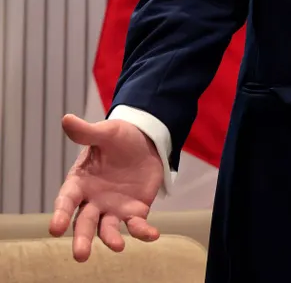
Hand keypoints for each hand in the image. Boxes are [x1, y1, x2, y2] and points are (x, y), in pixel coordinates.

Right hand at [48, 114, 162, 260]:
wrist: (145, 142)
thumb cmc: (119, 138)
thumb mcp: (106, 132)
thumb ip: (87, 132)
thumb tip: (67, 119)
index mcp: (79, 182)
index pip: (66, 201)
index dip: (60, 214)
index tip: (54, 229)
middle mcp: (92, 200)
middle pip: (83, 223)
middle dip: (81, 238)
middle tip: (80, 255)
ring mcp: (113, 208)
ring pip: (107, 229)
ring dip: (111, 239)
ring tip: (118, 246)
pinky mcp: (134, 210)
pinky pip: (137, 224)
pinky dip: (142, 231)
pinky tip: (152, 234)